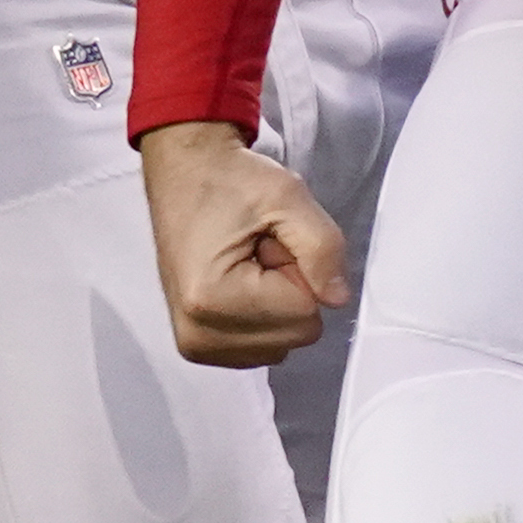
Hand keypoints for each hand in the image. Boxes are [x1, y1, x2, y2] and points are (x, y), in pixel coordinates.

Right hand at [139, 120, 349, 367]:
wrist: (184, 174)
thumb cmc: (228, 181)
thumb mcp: (288, 196)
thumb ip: (323, 247)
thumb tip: (338, 299)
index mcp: (213, 299)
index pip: (305, 313)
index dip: (300, 269)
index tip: (269, 240)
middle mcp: (198, 334)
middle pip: (294, 335)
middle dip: (289, 289)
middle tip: (260, 250)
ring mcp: (195, 346)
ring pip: (281, 346)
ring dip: (277, 304)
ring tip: (248, 263)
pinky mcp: (198, 347)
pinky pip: (261, 348)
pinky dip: (262, 316)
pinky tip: (239, 282)